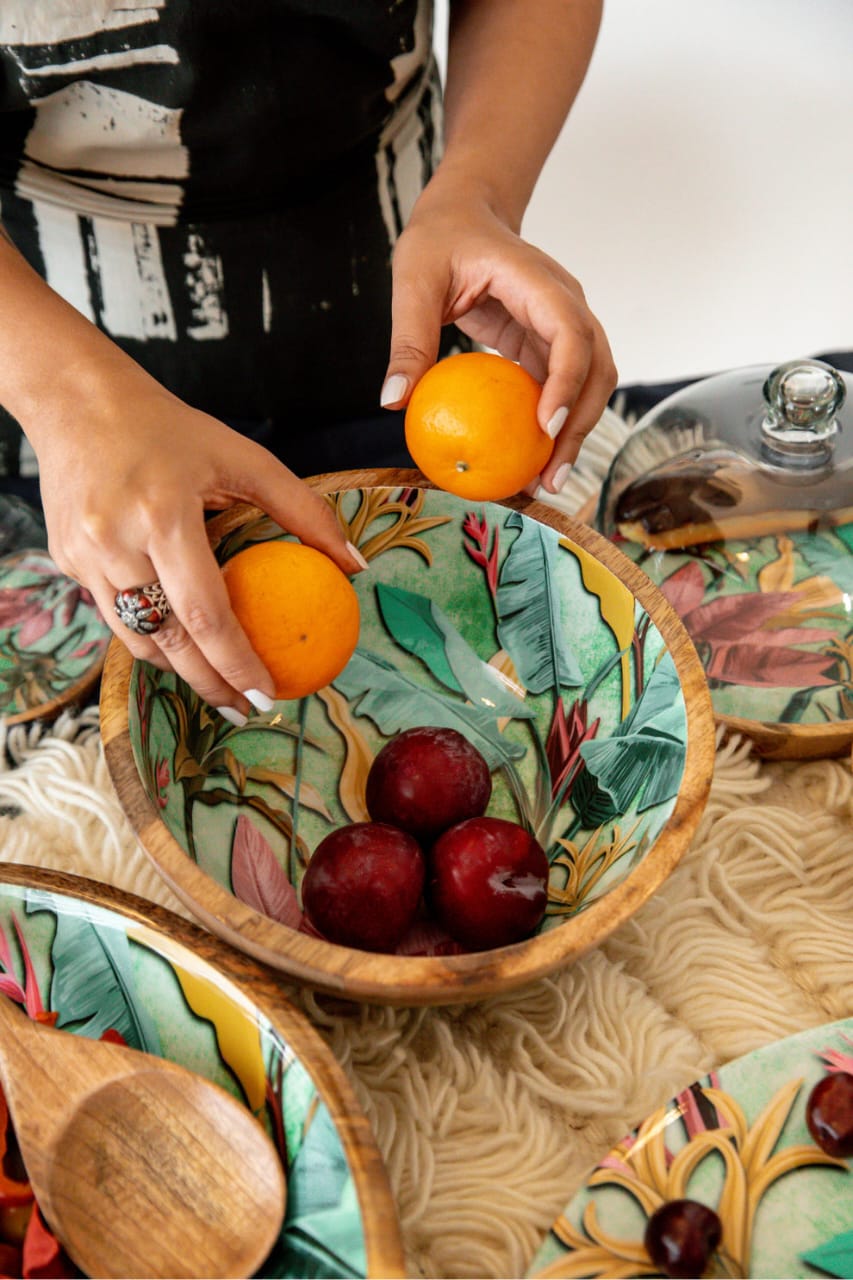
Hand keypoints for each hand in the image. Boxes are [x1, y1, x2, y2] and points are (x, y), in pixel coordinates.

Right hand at [35, 364, 365, 720]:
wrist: (77, 402)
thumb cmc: (171, 429)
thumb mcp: (244, 457)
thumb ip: (303, 511)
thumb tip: (356, 565)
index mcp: (164, 516)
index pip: (206, 614)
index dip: (238, 663)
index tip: (267, 694)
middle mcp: (116, 542)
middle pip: (169, 641)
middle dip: (211, 685)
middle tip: (245, 708)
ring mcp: (83, 556)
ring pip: (137, 638)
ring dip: (179, 668)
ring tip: (216, 682)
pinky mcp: (65, 561)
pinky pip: (114, 615)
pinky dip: (150, 634)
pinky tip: (179, 641)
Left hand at [381, 176, 616, 492]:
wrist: (464, 214)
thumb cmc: (440, 239)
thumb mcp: (413, 280)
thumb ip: (407, 339)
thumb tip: (391, 402)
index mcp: (537, 281)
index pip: (571, 333)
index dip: (566, 381)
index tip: (546, 426)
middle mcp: (564, 304)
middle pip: (596, 368)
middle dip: (579, 426)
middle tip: (549, 478)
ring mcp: (561, 326)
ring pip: (589, 384)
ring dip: (573, 434)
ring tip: (544, 483)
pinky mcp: (547, 346)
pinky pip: (560, 390)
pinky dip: (551, 426)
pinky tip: (528, 463)